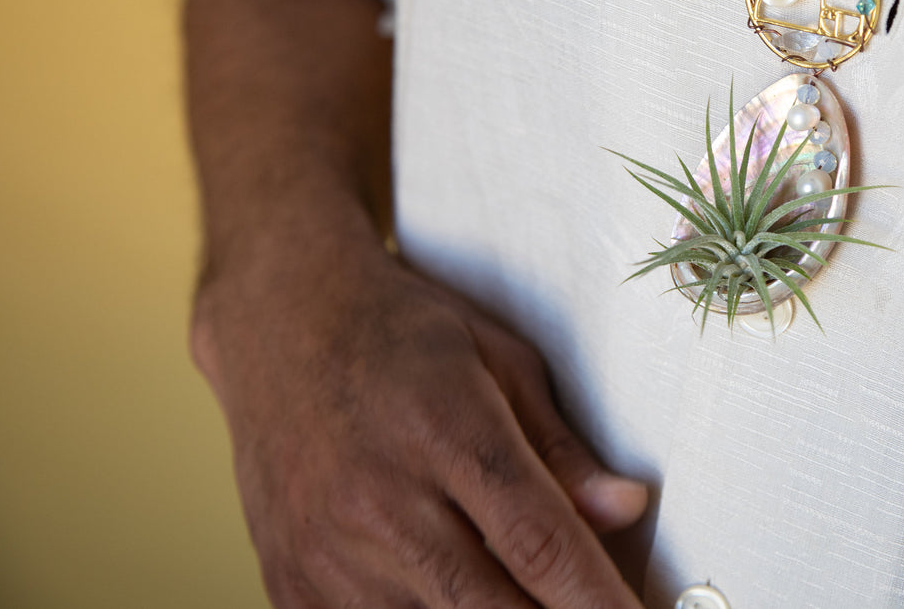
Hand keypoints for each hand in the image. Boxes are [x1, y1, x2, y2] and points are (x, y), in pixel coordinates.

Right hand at [191, 232, 647, 608]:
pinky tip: (452, 591)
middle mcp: (381, 500)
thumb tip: (625, 510)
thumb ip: (562, 449)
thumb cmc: (400, 333)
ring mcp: (328, 552)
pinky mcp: (293, 585)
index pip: (540, 542)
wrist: (278, 323)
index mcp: (445, 430)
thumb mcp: (500, 361)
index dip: (597, 597)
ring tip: (523, 589)